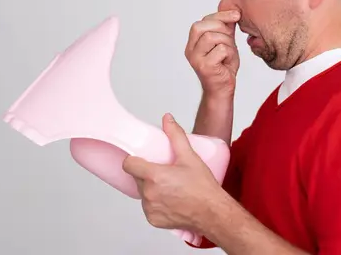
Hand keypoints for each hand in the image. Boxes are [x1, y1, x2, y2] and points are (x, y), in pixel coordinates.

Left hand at [122, 113, 226, 231]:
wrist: (212, 212)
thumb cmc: (202, 187)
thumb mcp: (190, 156)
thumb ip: (176, 135)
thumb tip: (167, 119)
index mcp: (154, 176)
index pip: (128, 164)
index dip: (134, 160)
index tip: (141, 159)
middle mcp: (149, 194)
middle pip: (137, 178)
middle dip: (147, 174)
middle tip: (164, 172)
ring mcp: (150, 208)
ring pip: (143, 193)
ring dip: (151, 189)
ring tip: (169, 187)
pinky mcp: (154, 220)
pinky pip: (149, 208)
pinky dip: (156, 204)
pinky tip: (170, 200)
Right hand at [185, 10, 240, 97]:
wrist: (222, 90)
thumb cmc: (223, 67)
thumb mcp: (225, 43)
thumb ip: (225, 29)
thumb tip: (232, 11)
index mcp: (193, 43)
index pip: (202, 21)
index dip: (220, 16)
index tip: (236, 15)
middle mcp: (190, 50)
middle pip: (202, 26)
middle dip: (222, 28)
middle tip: (230, 39)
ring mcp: (196, 58)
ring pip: (212, 37)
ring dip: (227, 43)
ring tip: (229, 53)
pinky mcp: (204, 67)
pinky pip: (221, 49)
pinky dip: (230, 54)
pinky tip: (228, 62)